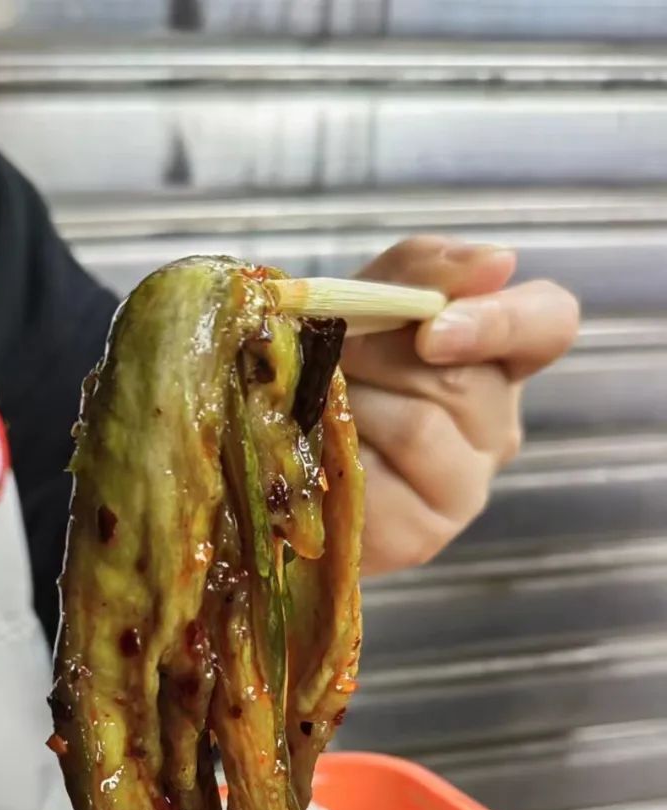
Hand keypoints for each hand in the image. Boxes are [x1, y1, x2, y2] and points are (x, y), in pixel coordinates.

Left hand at [341, 237, 579, 573]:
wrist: (267, 456)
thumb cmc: (325, 372)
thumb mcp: (363, 305)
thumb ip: (422, 271)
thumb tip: (497, 264)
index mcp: (498, 362)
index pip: (548, 324)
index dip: (501, 320)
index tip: (434, 327)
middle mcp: (496, 431)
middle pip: (461, 381)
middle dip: (379, 358)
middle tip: (331, 360)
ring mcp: (464, 493)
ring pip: (418, 428)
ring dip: (350, 404)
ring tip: (317, 407)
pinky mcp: (419, 538)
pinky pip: (379, 479)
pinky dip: (332, 455)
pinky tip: (316, 453)